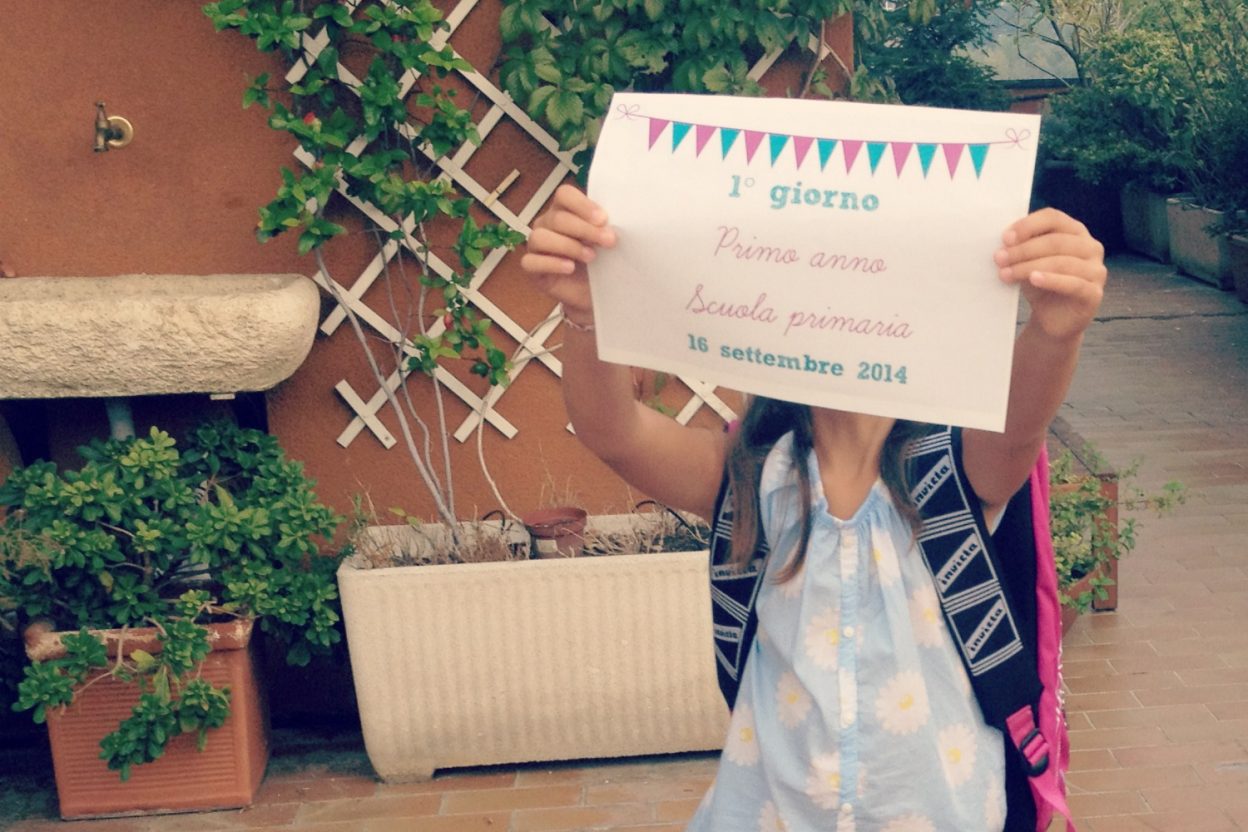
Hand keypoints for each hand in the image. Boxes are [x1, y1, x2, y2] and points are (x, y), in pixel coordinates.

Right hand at [521, 184, 616, 325]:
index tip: (604, 219)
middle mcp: (547, 224)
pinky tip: (569, 267)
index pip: (564, 195)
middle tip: (608, 241)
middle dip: (585, 229)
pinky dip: (552, 263)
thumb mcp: (606, 242)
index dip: (582, 205)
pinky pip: (530, 261)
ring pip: (540, 237)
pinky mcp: (532, 268)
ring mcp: (537, 246)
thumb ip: (605, 228)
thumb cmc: (600, 263)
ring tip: (590, 257)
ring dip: (568, 246)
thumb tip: (611, 223)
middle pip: (557, 218)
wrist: (593, 294)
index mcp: (565, 210)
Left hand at [994, 208, 1106, 339]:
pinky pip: (1073, 284)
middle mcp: (1091, 247)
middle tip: (999, 258)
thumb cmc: (1040, 285)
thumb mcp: (1029, 262)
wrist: (1051, 320)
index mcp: (1075, 231)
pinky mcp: (1093, 293)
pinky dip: (1051, 280)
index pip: (1054, 218)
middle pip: (1056, 241)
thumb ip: (1022, 247)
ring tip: (1005, 273)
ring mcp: (1096, 270)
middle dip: (1023, 249)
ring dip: (1029, 266)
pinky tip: (1033, 279)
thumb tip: (1005, 240)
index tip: (1005, 238)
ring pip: (1061, 262)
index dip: (1028, 225)